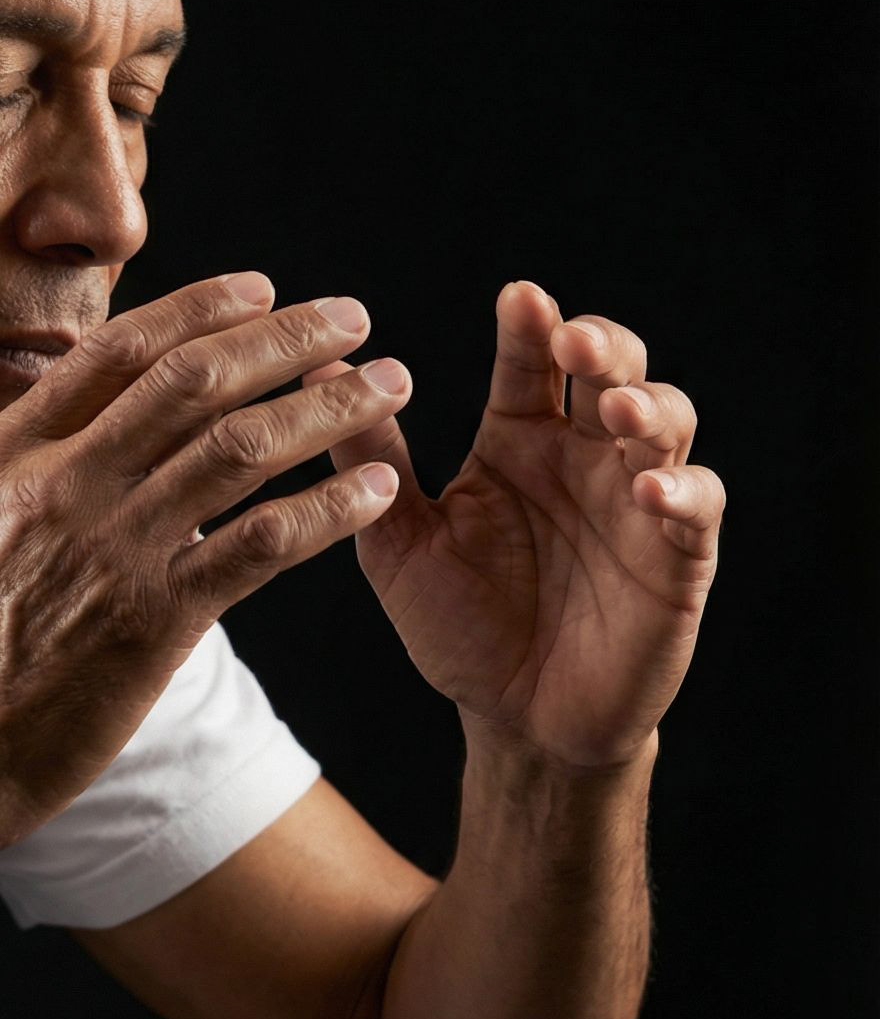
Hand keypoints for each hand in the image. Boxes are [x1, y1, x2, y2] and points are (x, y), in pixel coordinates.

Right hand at [0, 276, 403, 852]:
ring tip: (388, 384)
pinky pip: (258, 547)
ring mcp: (112, 554)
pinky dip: (324, 512)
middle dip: (285, 337)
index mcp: (5, 460)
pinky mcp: (152, 624)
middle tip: (352, 317)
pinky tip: (375, 492)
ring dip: (326, 409)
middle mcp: (63, 490)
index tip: (259, 289)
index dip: (198, 309)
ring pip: (240, 450)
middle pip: (194, 381)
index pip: (116, 353)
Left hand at [299, 279, 724, 768]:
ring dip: (648, 404)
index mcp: (520, 442)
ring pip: (667, 421)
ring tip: (616, 408)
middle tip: (573, 340)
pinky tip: (647, 489)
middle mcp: (584, 457)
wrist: (516, 721)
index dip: (530, 326)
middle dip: (603, 344)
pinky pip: (698, 506)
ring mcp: (637, 501)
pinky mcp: (678, 556)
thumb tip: (321, 374)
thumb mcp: (401, 545)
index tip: (518, 297)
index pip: (531, 364)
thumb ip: (370, 465)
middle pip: (614, 369)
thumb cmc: (462, 629)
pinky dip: (681, 489)